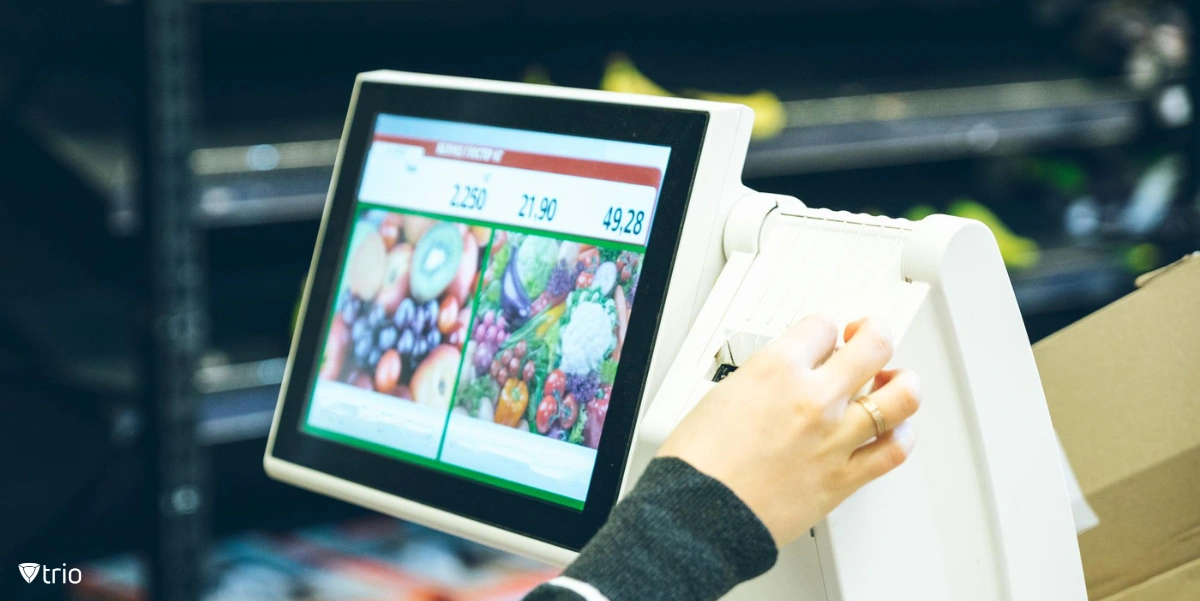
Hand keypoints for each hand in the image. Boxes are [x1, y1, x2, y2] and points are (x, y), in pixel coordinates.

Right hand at [656, 315, 919, 547]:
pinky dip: (903, 435)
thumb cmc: (697, 464)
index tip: (823, 337)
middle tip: (869, 338)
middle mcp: (813, 398)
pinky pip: (895, 450)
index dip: (824, 329)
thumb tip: (783, 378)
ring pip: (901, 395)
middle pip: (874, 345)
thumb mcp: (722, 395)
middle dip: (874, 335)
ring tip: (895, 382)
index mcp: (776, 370)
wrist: (696, 516)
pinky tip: (895, 430)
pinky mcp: (844, 478)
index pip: (822, 325)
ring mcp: (834, 438)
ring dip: (903, 382)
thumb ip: (763, 381)